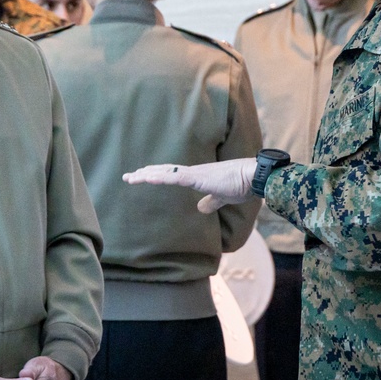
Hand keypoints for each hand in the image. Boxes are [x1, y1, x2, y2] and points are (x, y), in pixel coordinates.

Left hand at [123, 158, 257, 213]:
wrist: (252, 177)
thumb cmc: (241, 185)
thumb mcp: (222, 197)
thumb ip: (211, 201)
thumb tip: (201, 207)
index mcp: (197, 176)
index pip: (171, 175)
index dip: (156, 175)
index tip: (142, 177)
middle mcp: (192, 172)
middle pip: (163, 172)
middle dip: (145, 174)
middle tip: (128, 176)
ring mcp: (194, 173)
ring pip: (165, 173)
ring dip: (147, 175)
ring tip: (131, 177)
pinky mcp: (198, 177)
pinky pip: (175, 177)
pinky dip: (160, 177)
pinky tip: (148, 178)